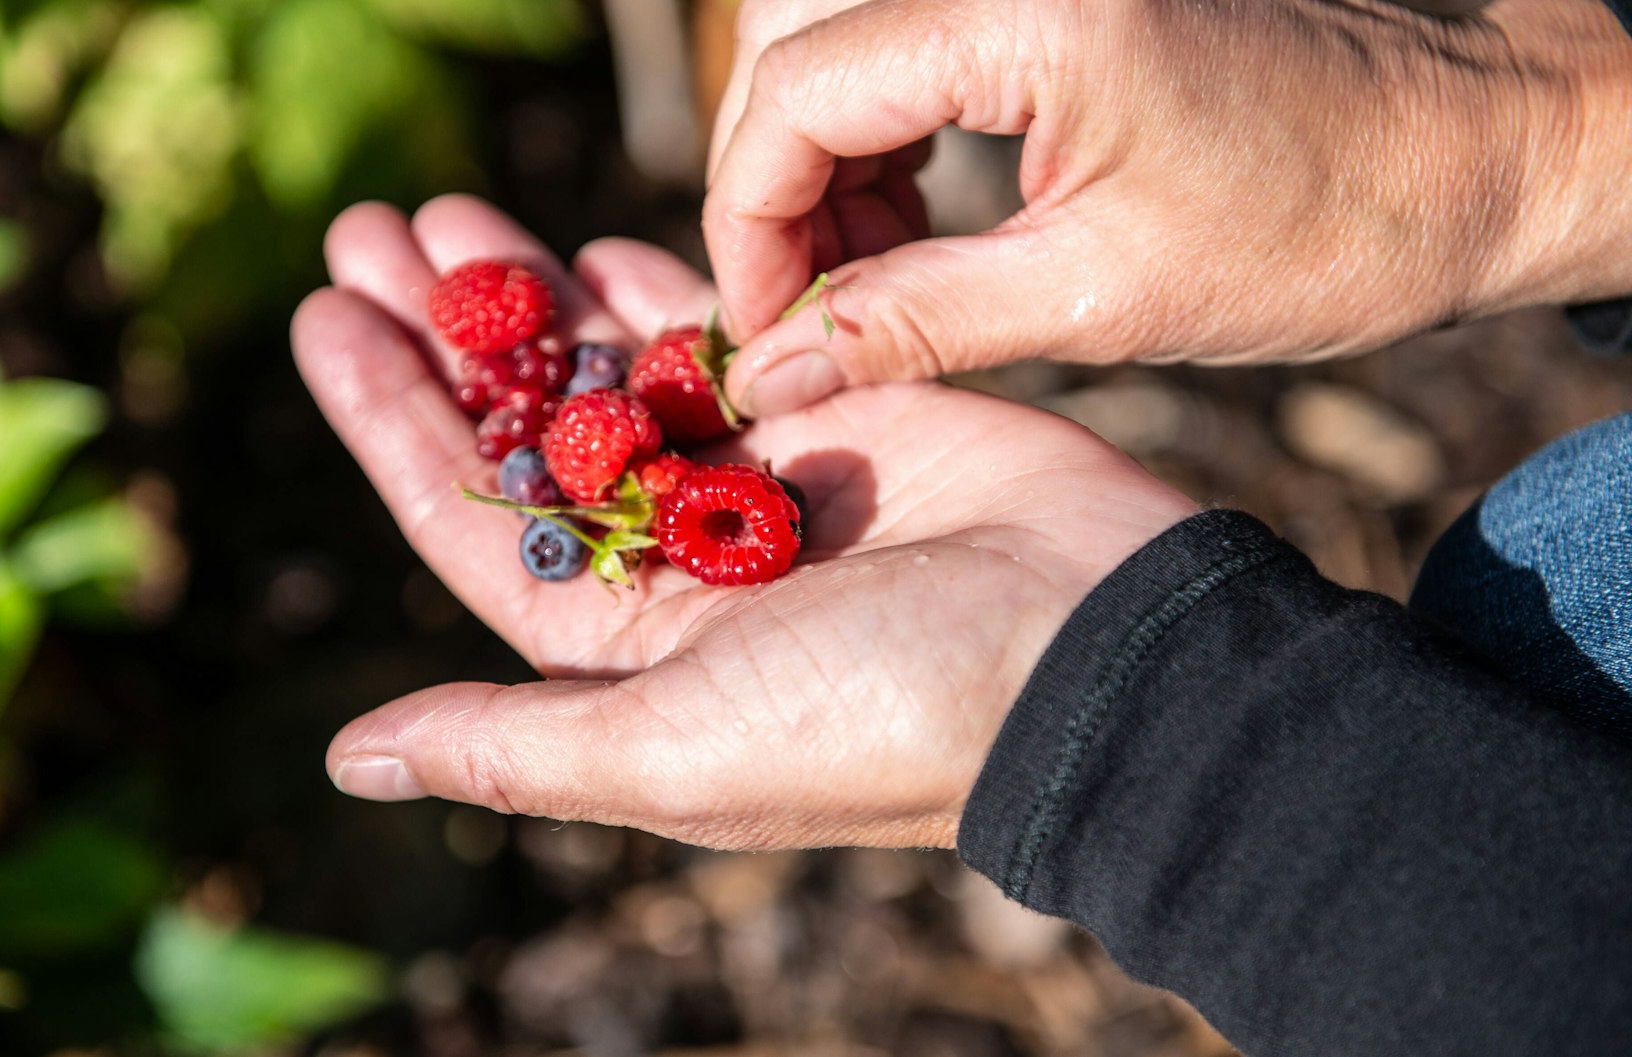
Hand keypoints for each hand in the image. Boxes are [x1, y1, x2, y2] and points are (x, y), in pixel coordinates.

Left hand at [291, 195, 1197, 850]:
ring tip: (445, 214)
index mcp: (624, 650)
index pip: (473, 520)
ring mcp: (756, 488)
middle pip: (528, 435)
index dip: (393, 422)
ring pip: (612, 377)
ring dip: (530, 296)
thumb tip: (354, 756)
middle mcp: (677, 568)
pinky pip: (719, 348)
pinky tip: (589, 242)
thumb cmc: (884, 720)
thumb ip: (515, 741)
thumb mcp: (675, 752)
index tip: (326, 321)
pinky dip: (657, 296)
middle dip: (446, 337)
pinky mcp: (835, 421)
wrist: (1096, 651)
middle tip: (364, 233)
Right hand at [705, 0, 1631, 416]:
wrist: (1472, 154)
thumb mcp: (1098, 299)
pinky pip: (911, 40)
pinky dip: (887, 131)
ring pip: (843, 41)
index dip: (751, 222)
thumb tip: (772, 368)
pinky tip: (916, 218)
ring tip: (870, 277)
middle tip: (809, 308)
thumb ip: (912, 323)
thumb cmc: (1322, 226)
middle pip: (797, 50)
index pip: (797, 94)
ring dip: (827, 161)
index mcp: (1024, 11)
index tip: (764, 329)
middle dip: (777, 188)